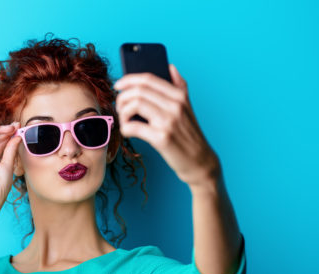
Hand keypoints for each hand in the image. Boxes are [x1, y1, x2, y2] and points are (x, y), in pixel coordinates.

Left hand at [114, 64, 221, 187]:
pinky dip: (125, 128)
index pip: (149, 79)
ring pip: (135, 105)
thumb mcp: (188, 107)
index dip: (129, 79)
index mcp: (179, 96)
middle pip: (139, 91)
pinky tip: (128, 131)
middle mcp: (175, 106)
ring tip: (124, 119)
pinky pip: (134, 127)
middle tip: (119, 106)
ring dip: (123, 112)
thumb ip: (180, 86)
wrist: (200, 161)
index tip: (118, 85)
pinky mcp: (162, 139)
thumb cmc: (189, 135)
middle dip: (122, 97)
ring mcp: (169, 122)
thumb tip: (170, 66)